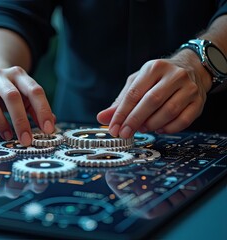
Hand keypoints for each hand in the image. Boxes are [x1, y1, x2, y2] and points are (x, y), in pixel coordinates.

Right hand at [0, 66, 54, 145]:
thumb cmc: (13, 90)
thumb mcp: (27, 96)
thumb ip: (38, 109)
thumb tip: (51, 124)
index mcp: (19, 75)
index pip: (34, 90)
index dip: (43, 110)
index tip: (48, 130)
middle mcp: (0, 76)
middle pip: (11, 96)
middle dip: (20, 121)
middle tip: (26, 140)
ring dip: (0, 122)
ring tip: (8, 136)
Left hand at [97, 51, 211, 137]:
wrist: (191, 69)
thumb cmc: (158, 78)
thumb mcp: (137, 83)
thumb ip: (120, 101)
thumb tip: (102, 117)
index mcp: (154, 68)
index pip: (134, 93)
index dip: (121, 113)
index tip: (113, 128)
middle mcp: (174, 75)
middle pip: (151, 101)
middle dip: (134, 121)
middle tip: (124, 133)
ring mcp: (189, 88)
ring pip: (169, 112)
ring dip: (152, 125)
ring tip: (142, 128)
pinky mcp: (199, 102)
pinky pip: (183, 121)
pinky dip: (169, 129)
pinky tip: (159, 129)